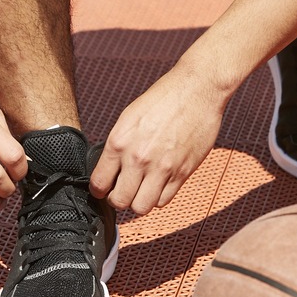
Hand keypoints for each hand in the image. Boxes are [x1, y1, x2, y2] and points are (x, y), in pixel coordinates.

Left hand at [90, 67, 227, 214]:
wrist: (197, 90)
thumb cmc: (164, 98)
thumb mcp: (130, 118)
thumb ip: (118, 146)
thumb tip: (111, 170)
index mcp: (119, 142)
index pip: (99, 183)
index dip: (100, 190)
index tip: (104, 188)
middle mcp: (138, 158)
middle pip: (119, 201)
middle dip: (118, 199)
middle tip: (123, 191)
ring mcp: (161, 168)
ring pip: (142, 207)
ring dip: (139, 202)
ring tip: (142, 190)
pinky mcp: (182, 172)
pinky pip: (164, 200)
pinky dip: (159, 196)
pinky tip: (159, 183)